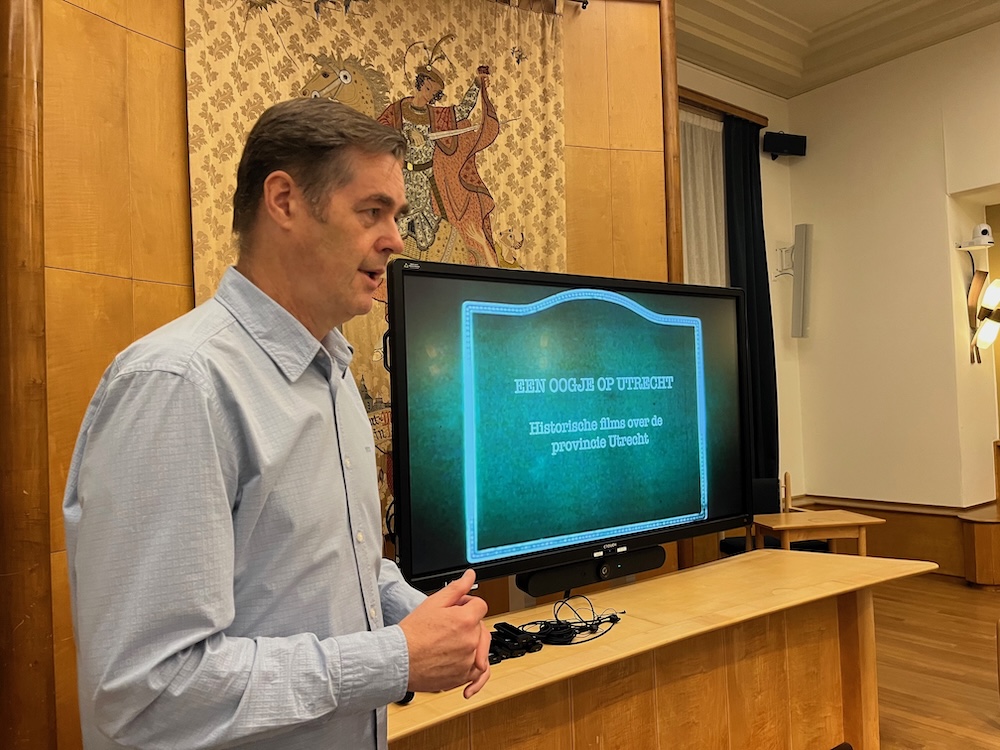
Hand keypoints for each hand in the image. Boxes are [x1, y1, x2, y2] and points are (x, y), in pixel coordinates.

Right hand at [399, 569, 490, 696]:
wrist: (399, 660)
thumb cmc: (413, 633)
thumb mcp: (433, 603)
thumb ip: (456, 588)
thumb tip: (470, 576)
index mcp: (465, 620)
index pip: (480, 605)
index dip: (468, 604)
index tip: (458, 608)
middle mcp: (471, 641)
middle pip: (481, 627)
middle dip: (470, 623)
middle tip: (450, 625)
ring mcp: (468, 661)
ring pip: (481, 648)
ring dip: (472, 643)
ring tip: (452, 642)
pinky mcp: (463, 677)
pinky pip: (479, 672)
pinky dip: (476, 668)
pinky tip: (468, 665)